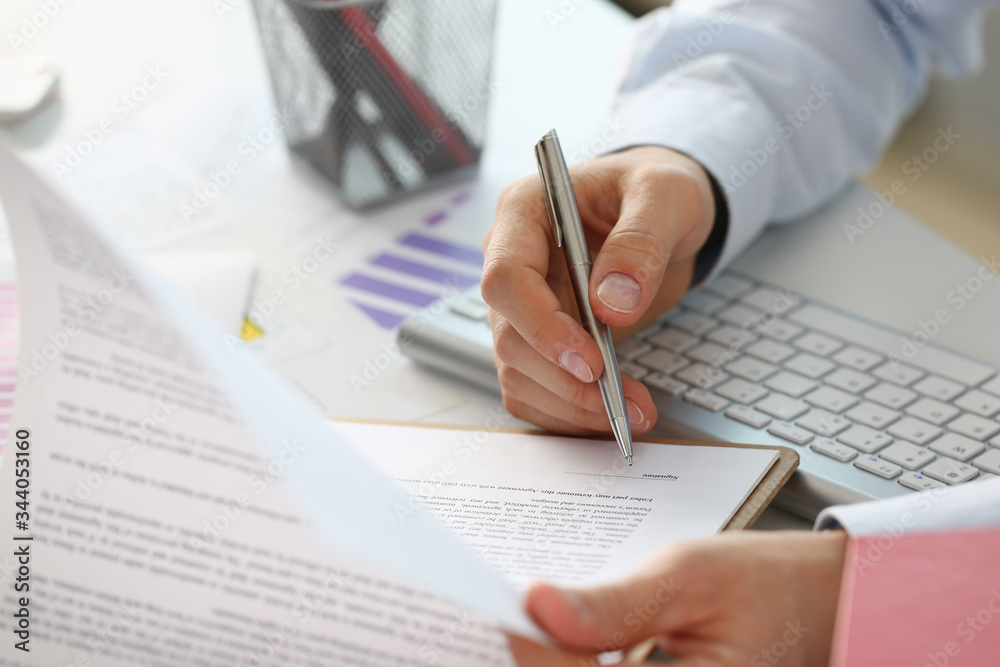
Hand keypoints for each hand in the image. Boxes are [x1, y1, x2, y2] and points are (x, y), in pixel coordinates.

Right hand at [481, 146, 716, 434]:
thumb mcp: (666, 195)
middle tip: (623, 401)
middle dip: (565, 380)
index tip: (590, 361)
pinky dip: (567, 412)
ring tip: (630, 412)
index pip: (506, 278)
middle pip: (511, 337)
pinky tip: (609, 413)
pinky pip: (534, 388)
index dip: (541, 326)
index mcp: (525, 212)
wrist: (663, 212)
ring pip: (519, 372)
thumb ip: (640, 241)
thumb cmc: (657, 190)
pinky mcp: (540, 338)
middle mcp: (511, 260)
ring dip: (569, 405)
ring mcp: (522, 305)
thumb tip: (611, 303)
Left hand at [508, 530, 846, 665]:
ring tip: (527, 626)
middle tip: (506, 620)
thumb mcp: (692, 576)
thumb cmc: (769, 584)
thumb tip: (541, 607)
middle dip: (543, 662)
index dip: (538, 658)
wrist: (824, 601)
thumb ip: (617, 603)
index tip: (505, 615)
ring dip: (559, 664)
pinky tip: (564, 644)